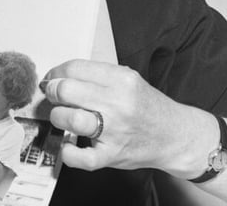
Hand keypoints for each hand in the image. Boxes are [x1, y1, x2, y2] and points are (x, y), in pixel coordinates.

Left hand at [41, 60, 214, 176]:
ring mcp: (115, 130)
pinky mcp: (112, 154)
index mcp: (121, 79)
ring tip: (63, 117)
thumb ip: (98, 76)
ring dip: (58, 117)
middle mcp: (118, 103)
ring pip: (69, 119)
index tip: (52, 78)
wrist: (174, 135)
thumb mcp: (129, 79)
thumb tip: (61, 76)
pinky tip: (69, 144)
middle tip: (53, 96)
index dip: (56, 73)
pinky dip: (68, 152)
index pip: (75, 69)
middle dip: (52, 92)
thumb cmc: (147, 106)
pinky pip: (80, 157)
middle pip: (66, 91)